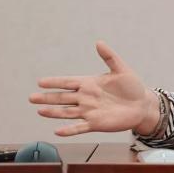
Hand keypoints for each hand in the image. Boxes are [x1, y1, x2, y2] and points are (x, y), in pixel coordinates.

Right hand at [29, 41, 159, 136]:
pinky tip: (58, 131)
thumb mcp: (121, 69)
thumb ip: (109, 57)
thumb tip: (99, 42)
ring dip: (53, 112)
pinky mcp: (95, 123)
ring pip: (67, 112)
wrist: (142, 105)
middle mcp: (86, 98)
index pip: (68, 82)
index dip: (55, 82)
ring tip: (40, 111)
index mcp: (90, 83)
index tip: (40, 82)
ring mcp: (89, 111)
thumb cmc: (132, 87)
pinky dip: (69, 130)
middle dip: (47, 98)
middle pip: (62, 98)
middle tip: (31, 97)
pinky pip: (79, 127)